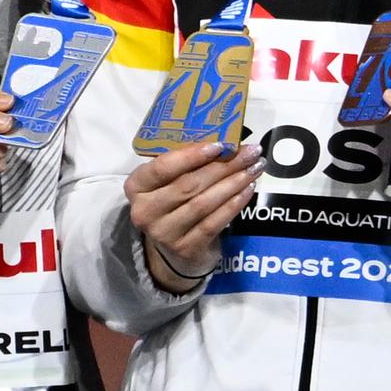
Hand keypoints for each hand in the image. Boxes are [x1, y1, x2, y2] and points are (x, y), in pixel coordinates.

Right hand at [124, 141, 264, 293]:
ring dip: (233, 183)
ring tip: (254, 168)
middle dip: (223, 166)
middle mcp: (145, 211)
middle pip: (188, 184)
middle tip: (250, 152)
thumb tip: (224, 142)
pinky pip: (213, 222)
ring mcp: (164, 233)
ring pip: (203, 203)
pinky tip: (248, 190)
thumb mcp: (170, 180)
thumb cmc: (173, 202)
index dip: (191, 155)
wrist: (173, 249)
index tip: (220, 145)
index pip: (162, 167)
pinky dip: (233, 204)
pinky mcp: (185, 248)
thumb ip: (186, 162)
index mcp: (136, 186)